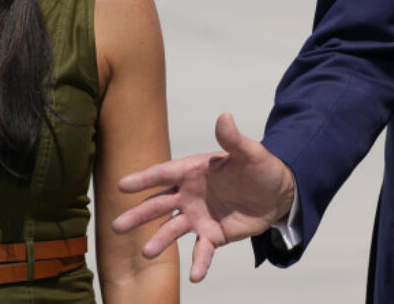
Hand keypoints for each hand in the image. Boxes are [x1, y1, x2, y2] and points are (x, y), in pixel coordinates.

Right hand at [112, 113, 295, 281]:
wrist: (277, 194)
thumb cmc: (260, 169)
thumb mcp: (250, 153)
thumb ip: (234, 140)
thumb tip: (224, 116)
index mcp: (195, 171)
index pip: (166, 174)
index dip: (145, 179)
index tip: (122, 185)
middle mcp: (190, 195)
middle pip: (160, 204)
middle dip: (139, 215)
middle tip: (116, 226)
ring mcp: (199, 216)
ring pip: (173, 229)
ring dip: (160, 241)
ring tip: (146, 253)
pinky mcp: (212, 235)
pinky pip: (202, 251)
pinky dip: (198, 263)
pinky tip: (195, 276)